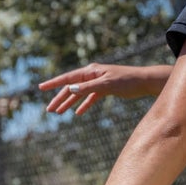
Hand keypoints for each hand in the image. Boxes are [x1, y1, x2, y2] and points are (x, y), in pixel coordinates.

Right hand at [39, 63, 167, 115]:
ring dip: (69, 103)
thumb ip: (88, 87)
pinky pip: (90, 98)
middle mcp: (92, 75)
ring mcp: (98, 82)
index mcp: (90, 71)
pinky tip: (78, 113)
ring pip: (79, 94)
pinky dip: (84, 105)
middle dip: (59, 98)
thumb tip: (70, 89)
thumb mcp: (106, 85)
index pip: (68, 78)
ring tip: (59, 113)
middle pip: (71, 88)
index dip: (53, 83)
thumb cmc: (127, 81)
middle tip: (49, 110)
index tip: (40, 87)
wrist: (144, 82)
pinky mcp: (105, 89)